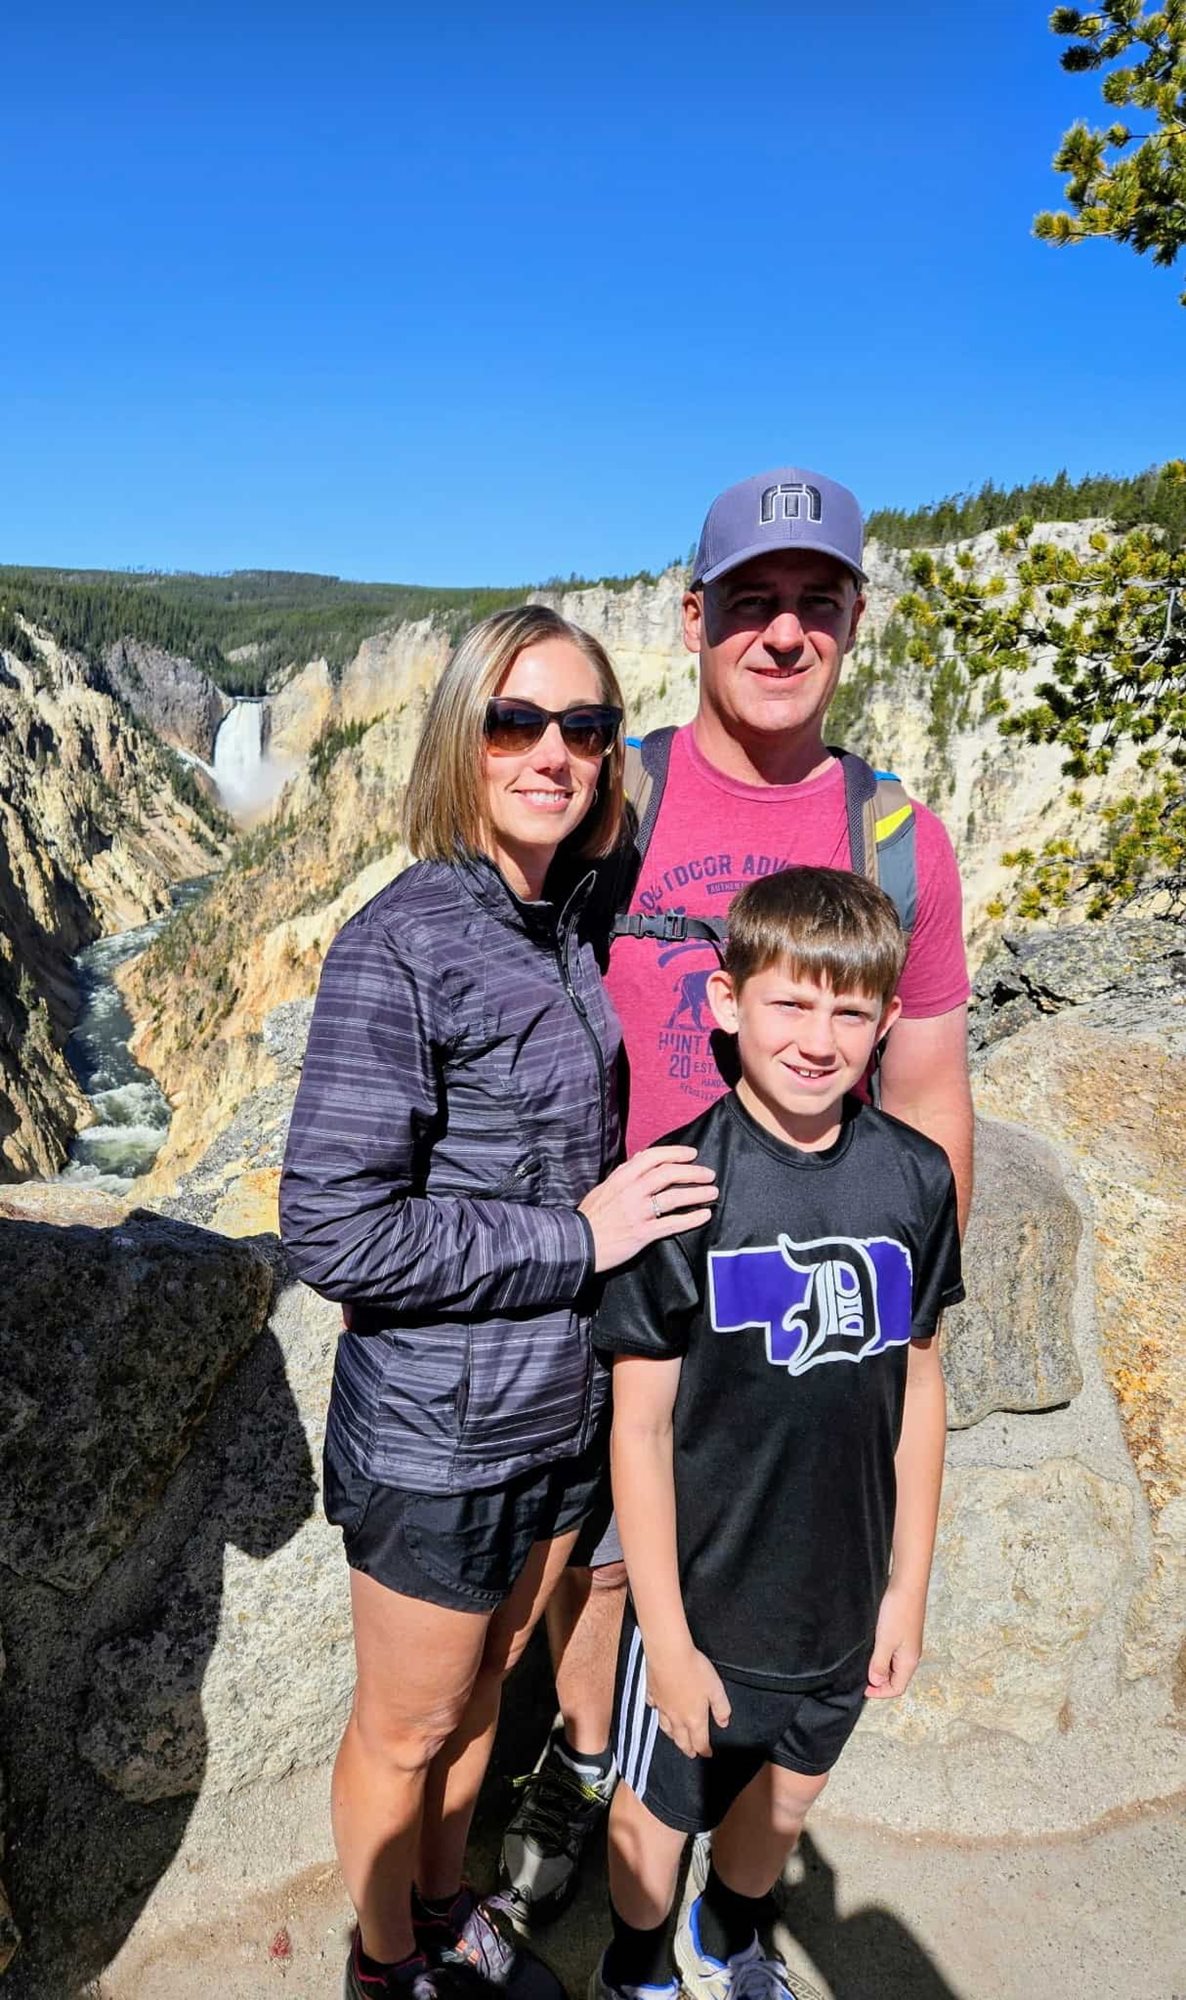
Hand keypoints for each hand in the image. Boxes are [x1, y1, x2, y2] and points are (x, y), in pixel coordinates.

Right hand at [579, 1146, 717, 1272]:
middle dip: (693, 1172)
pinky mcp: (643, 1233)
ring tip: (713, 1192)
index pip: (653, 1157)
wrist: (579, 1244)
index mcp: (621, 1178)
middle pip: (668, 1174)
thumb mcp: (604, 1187)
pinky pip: (673, 1224)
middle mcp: (631, 1191)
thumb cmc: (591, 1216)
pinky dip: (691, 1218)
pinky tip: (705, 1215)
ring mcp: (638, 1212)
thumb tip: (641, 1157)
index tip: (692, 1154)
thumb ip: (624, 1172)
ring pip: (674, 1197)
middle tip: (709, 1174)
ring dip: (697, 1193)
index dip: (676, 1153)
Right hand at [645, 1639, 731, 1758]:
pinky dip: (657, 1713)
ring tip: (676, 1739)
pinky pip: (654, 1708)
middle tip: (691, 1753)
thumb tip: (723, 1722)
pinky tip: (658, 1710)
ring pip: (666, 1728)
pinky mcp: (652, 1694)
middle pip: (681, 1740)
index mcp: (694, 1718)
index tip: (707, 1754)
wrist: (669, 1654)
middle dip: (688, 1749)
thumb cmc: (694, 1670)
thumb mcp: (716, 1689)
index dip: (704, 1750)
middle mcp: (677, 1717)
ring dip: (672, 1736)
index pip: (700, 1741)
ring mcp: (662, 1706)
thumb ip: (721, 1708)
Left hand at [866, 1580, 926, 1698]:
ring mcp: (907, 1644)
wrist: (907, 1584)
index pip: (897, 1688)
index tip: (863, 1686)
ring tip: (864, 1662)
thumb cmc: (898, 1611)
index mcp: (909, 1661)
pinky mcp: (903, 1632)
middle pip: (896, 1679)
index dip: (880, 1692)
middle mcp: (910, 1655)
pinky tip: (871, 1647)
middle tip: (861, 1675)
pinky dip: (882, 1655)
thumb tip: (876, 1683)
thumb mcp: (885, 1641)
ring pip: (894, 1665)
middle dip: (879, 1681)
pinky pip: (892, 1652)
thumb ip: (880, 1664)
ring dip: (880, 1667)